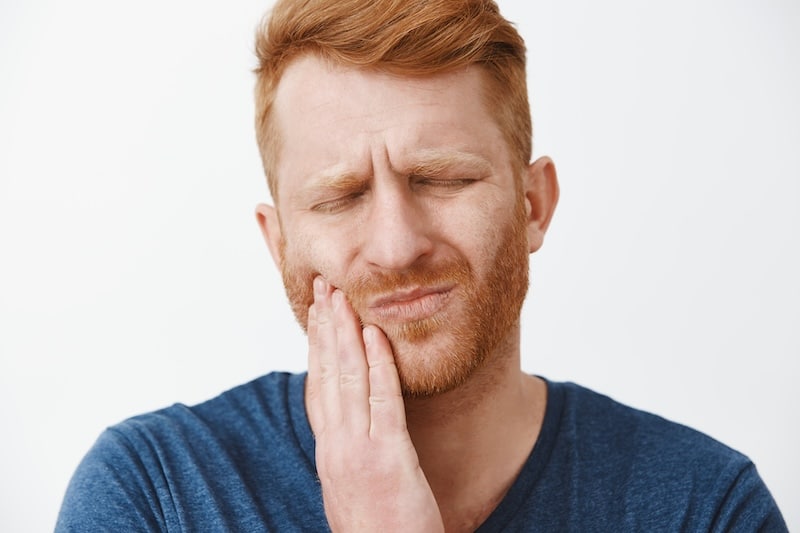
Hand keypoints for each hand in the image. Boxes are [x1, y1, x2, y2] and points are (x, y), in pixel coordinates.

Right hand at [306, 276, 443, 531]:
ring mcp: (358, 453)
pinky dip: (377, 366)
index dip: (315, 346)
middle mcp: (335, 449)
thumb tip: (350, 424)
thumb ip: (350, 452)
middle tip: (324, 287)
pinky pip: (382, 403)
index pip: (316, 387)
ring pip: (346, 381)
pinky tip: (375, 337)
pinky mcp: (388, 461)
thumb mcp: (353, 489)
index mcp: (329, 453)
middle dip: (324, 327)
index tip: (317, 313)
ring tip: (344, 298)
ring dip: (344, 334)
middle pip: (325, 375)